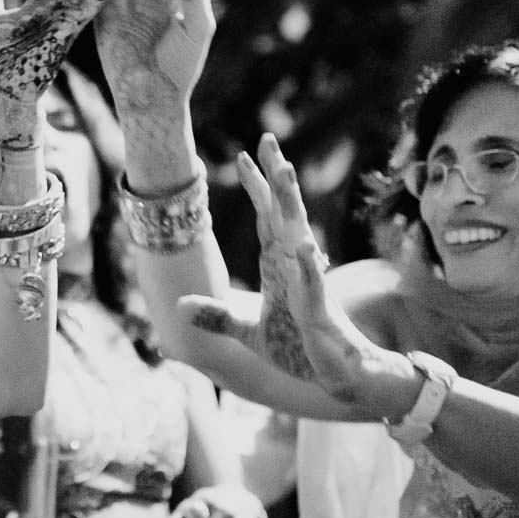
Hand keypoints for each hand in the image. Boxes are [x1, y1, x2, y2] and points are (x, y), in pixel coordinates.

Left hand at [179, 135, 383, 399]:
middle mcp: (295, 268)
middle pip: (283, 215)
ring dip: (291, 206)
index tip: (245, 155)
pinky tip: (305, 247)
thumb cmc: (300, 348)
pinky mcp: (319, 313)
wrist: (338, 376)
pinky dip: (308, 268)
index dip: (257, 188)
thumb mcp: (247, 333)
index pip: (266, 219)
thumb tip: (180, 307)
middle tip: (268, 141)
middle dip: (275, 179)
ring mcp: (308, 287)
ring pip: (299, 237)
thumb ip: (217, 317)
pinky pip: (313, 287)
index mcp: (279, 269)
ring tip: (285, 172)